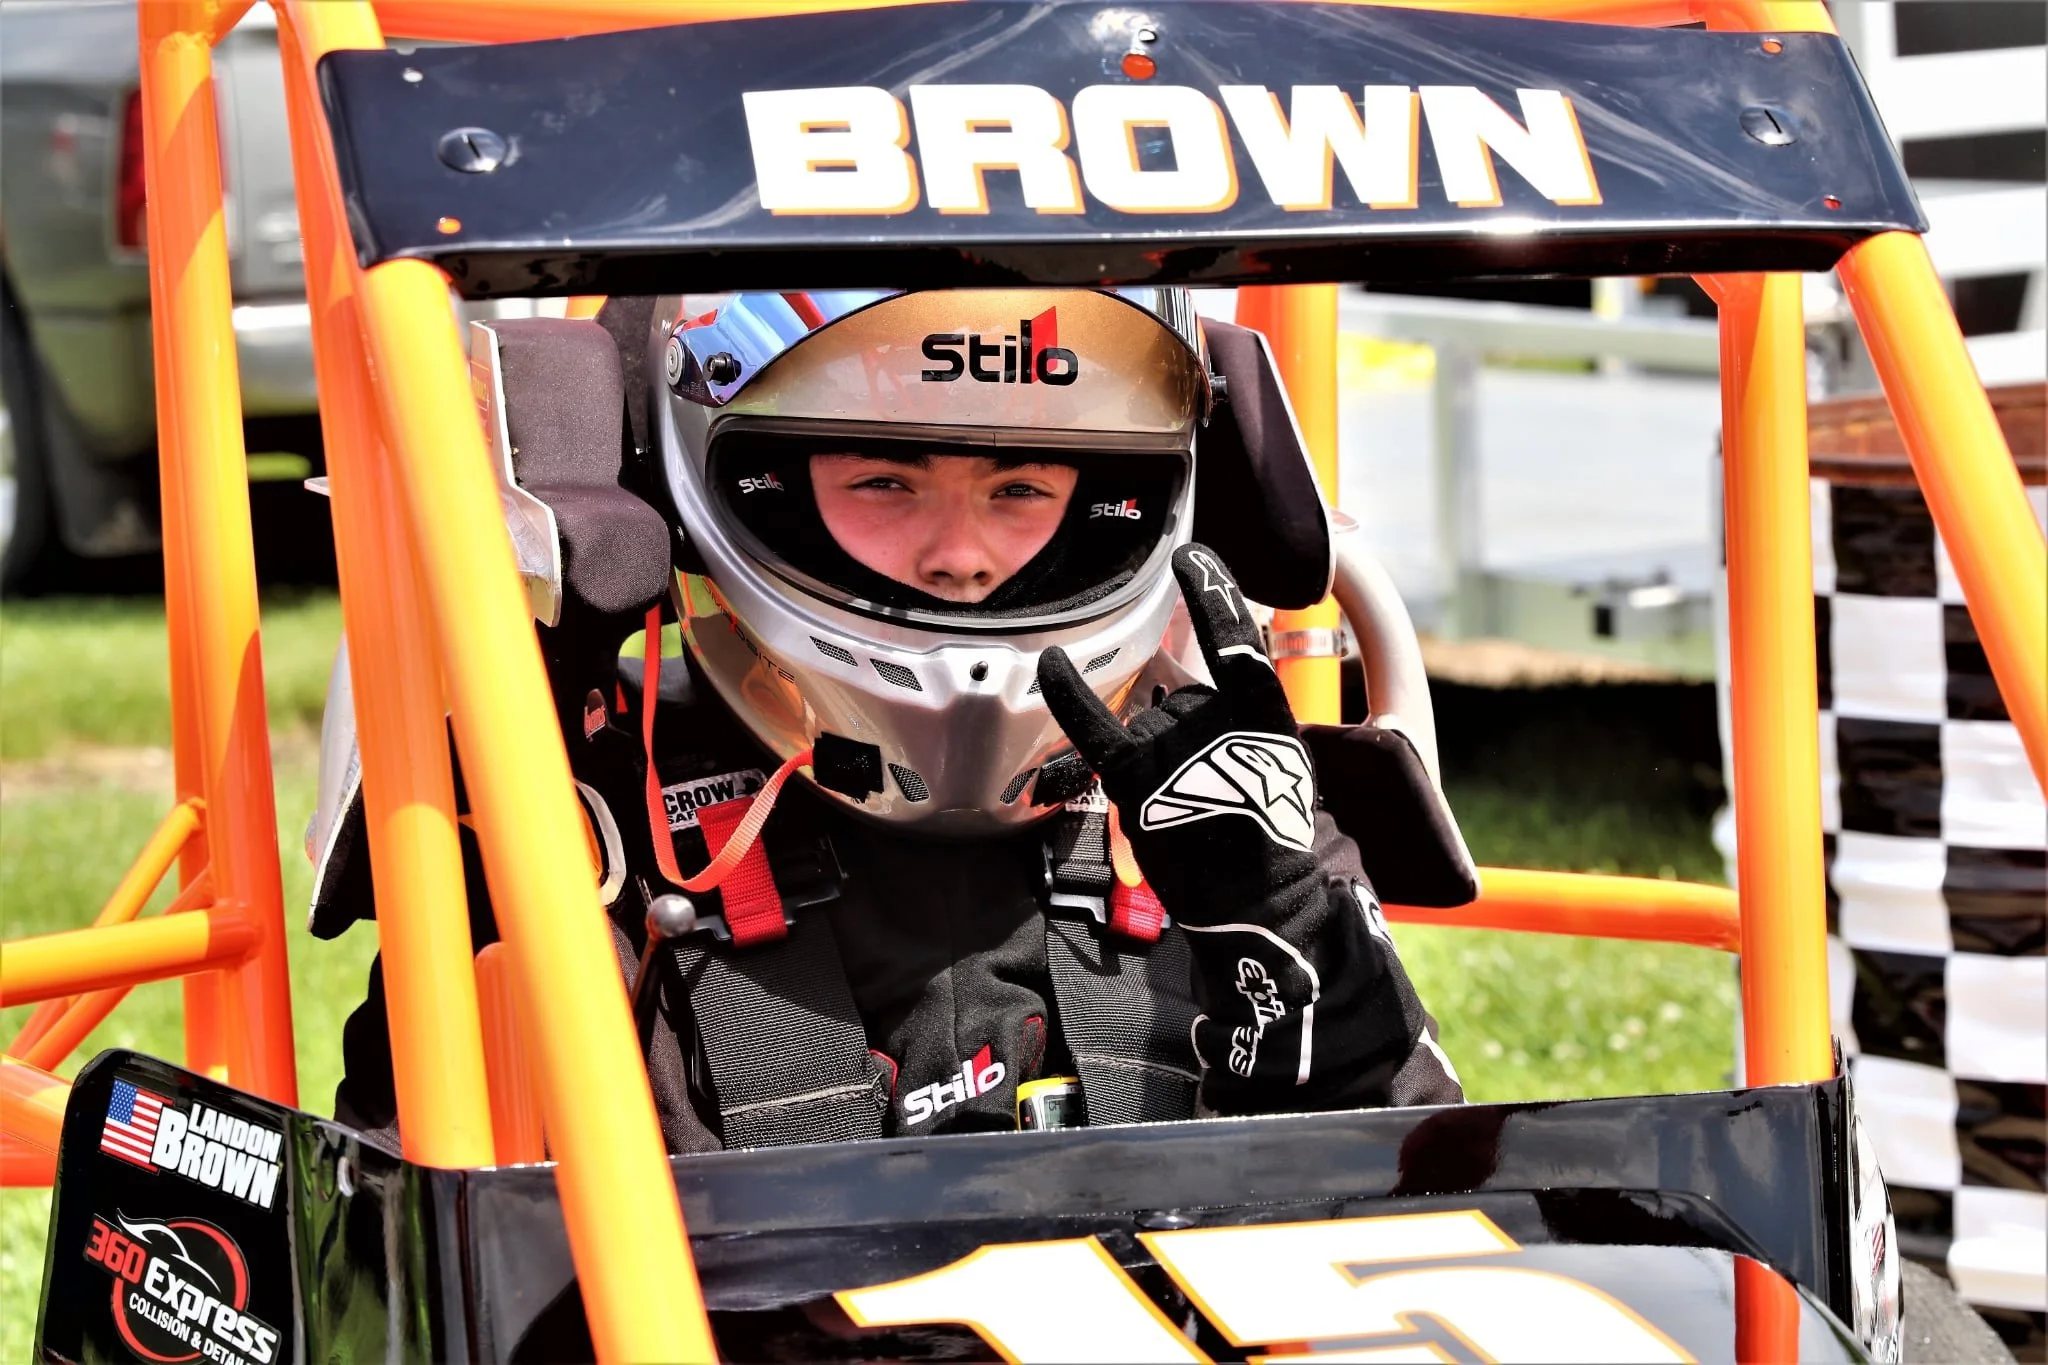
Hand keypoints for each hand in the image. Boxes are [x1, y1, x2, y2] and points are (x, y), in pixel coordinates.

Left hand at [1037, 544, 1319, 925]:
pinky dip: (1068, 691)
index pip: (1235, 639)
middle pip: (1180, 694)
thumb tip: (1190, 677)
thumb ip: (1244, 714)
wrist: (1255, 904)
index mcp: (1265, 715)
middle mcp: (1214, 722)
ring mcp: (1171, 749)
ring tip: (1184, 801)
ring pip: (1147, 719)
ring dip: (1156, 749)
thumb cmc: (1270, 835)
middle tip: (1206, 785)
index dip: (1213, 594)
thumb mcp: (1281, 760)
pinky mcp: (1134, 779)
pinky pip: (1093, 723)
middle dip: (1185, 729)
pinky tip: (1048, 660)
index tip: (1191, 558)